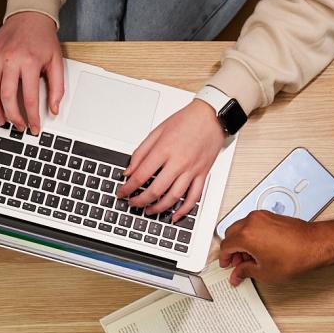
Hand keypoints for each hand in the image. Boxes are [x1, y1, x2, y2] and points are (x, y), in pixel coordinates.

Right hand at [0, 11, 63, 133]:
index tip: (34, 127)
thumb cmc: (43, 38)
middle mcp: (11, 59)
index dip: (32, 117)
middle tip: (19, 126)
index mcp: (30, 61)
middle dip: (13, 117)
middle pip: (7, 97)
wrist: (29, 15)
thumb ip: (57, 88)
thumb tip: (54, 109)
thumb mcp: (56, 61)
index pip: (29, 98)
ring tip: (2, 120)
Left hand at [116, 101, 223, 219]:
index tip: (122, 193)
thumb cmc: (186, 120)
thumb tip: (128, 171)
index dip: (127, 188)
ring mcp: (191, 170)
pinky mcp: (202, 174)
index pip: (141, 176)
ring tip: (149, 211)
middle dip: (140, 201)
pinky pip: (194, 197)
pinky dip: (184, 210)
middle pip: (155, 191)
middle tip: (132, 203)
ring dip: (158, 208)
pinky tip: (175, 216)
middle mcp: (178, 162)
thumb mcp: (157, 131)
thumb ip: (141, 152)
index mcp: (164, 150)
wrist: (212, 116)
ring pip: (173, 197)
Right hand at [219, 211, 333, 286]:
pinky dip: (251, 234)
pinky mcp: (271, 216)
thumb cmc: (295, 256)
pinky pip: (253, 224)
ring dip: (241, 241)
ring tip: (249, 257)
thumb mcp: (265, 272)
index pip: (225, 246)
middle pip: (231, 234)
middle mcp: (252, 222)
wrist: (315, 245)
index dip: (224, 258)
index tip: (227, 264)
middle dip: (232, 249)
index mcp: (246, 235)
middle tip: (237, 262)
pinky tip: (258, 248)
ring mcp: (262, 217)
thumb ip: (246, 272)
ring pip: (241, 227)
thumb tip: (239, 273)